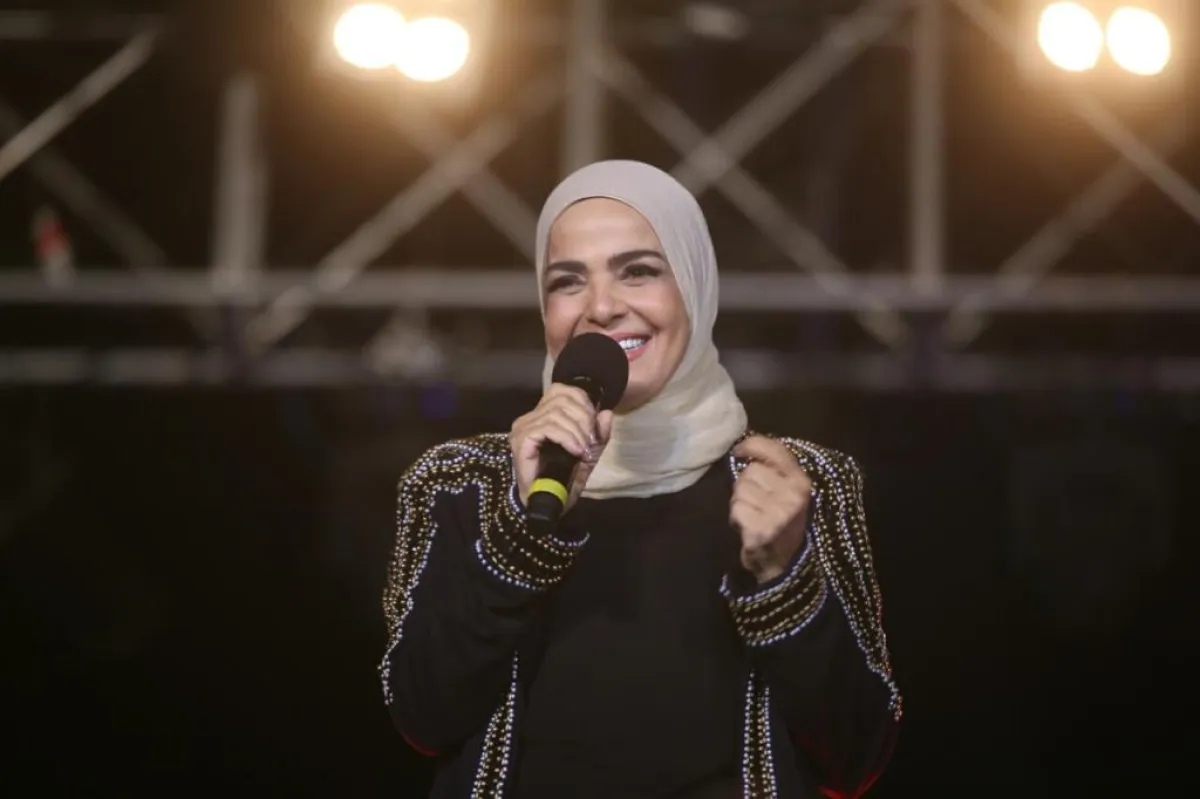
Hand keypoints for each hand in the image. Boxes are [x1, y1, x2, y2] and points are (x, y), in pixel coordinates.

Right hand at [510, 384, 614, 512]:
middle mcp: (531, 416)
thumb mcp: (590, 453)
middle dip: (584, 419)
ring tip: (583, 450)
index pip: (563, 390)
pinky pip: (548, 428)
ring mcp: (523, 427)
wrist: (549, 502)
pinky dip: (566, 438)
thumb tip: (607, 413)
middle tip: (590, 441)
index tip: (593, 426)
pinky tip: (575, 451)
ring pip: (556, 414)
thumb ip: (599, 433)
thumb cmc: (565, 477)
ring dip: (577, 432)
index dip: (583, 403)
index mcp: (544, 414)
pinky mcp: (521, 440)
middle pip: (562, 399)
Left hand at [730, 436, 812, 584]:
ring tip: (753, 514)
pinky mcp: (761, 529)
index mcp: (801, 482)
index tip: (739, 451)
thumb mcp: (789, 491)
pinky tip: (748, 526)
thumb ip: (774, 468)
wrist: (784, 563)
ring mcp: (777, 513)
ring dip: (740, 501)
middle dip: (746, 484)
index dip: (751, 445)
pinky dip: (736, 517)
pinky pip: (736, 509)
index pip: (773, 449)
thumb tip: (746, 447)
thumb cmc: (783, 521)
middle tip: (756, 502)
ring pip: (740, 489)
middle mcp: (792, 495)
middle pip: (750, 471)